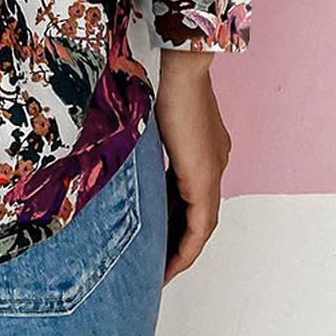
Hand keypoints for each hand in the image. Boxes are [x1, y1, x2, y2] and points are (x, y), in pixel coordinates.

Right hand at [153, 51, 231, 283]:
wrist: (180, 64)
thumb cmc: (161, 76)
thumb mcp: (150, 116)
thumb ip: (146, 138)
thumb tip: (121, 146)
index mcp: (204, 146)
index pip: (191, 191)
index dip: (175, 215)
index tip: (157, 232)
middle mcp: (215, 162)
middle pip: (198, 213)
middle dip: (177, 239)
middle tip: (156, 262)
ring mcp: (213, 171)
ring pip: (201, 225)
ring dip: (182, 250)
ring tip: (161, 270)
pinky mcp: (204, 180)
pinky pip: (200, 228)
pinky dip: (187, 248)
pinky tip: (171, 264)